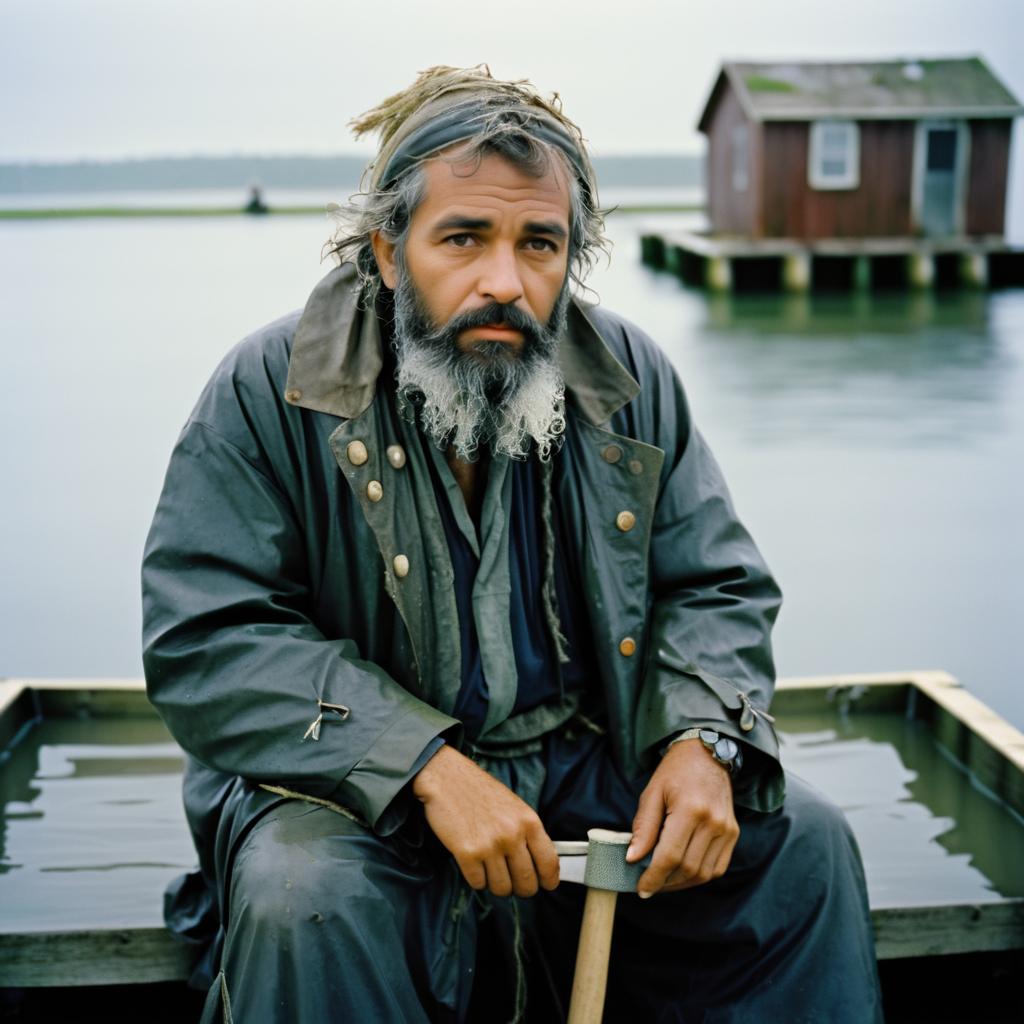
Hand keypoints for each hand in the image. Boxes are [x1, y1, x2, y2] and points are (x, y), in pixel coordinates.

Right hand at [412, 745, 559, 896]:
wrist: (447, 778)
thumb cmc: (480, 792)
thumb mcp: (515, 807)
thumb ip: (528, 833)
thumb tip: (540, 865)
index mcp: (529, 821)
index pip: (549, 863)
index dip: (549, 880)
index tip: (545, 885)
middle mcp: (512, 835)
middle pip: (527, 883)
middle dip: (521, 888)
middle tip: (513, 882)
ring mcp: (490, 845)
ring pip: (502, 888)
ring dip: (496, 884)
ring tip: (490, 869)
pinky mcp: (467, 853)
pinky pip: (478, 884)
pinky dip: (476, 879)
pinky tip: (474, 864)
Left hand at [625, 738, 738, 897]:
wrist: (706, 754)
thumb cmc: (675, 772)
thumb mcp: (652, 793)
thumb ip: (643, 828)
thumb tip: (633, 858)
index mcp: (690, 809)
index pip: (670, 856)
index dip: (654, 877)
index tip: (641, 889)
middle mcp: (713, 822)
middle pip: (687, 868)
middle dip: (665, 883)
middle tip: (648, 885)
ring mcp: (727, 829)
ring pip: (703, 873)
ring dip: (681, 883)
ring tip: (662, 881)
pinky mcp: (733, 834)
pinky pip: (717, 867)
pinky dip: (698, 876)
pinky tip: (682, 873)